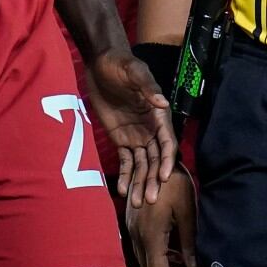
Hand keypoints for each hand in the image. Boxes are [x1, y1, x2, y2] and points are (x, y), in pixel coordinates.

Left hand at [86, 48, 175, 203]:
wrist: (100, 63)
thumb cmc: (121, 64)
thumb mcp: (135, 72)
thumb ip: (148, 88)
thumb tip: (162, 102)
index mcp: (158, 116)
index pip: (166, 143)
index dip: (166, 160)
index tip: (163, 177)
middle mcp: (150, 130)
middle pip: (155, 160)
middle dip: (153, 180)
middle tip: (150, 200)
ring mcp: (135, 136)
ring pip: (141, 165)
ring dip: (140, 183)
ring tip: (138, 203)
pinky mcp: (120, 139)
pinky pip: (125, 161)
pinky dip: (125, 176)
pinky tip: (123, 191)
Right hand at [127, 168, 198, 266]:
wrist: (153, 153)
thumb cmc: (176, 182)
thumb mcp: (188, 212)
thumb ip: (188, 242)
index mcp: (151, 235)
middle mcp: (137, 235)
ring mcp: (132, 228)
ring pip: (145, 260)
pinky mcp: (133, 222)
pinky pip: (144, 249)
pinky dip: (159, 259)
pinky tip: (174, 258)